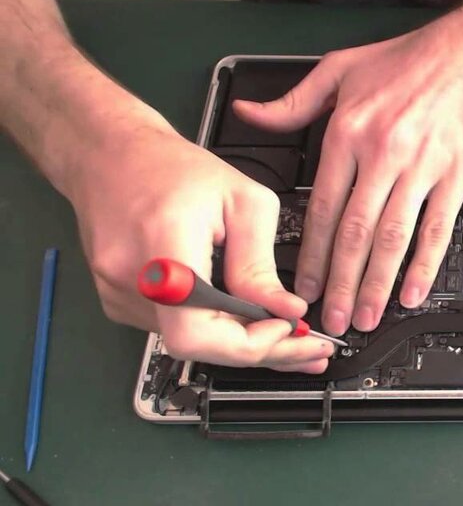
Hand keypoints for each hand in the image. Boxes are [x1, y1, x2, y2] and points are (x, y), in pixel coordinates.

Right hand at [65, 106, 332, 372]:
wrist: (113, 156)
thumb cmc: (174, 169)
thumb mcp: (244, 201)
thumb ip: (261, 263)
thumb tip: (286, 310)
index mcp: (164, 245)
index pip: (196, 332)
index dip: (247, 344)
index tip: (286, 329)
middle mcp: (132, 277)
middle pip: (198, 345)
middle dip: (260, 349)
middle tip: (307, 345)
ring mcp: (118, 293)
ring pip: (190, 340)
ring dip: (239, 337)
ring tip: (283, 327)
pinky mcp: (119, 300)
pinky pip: (175, 326)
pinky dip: (215, 325)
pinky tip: (242, 313)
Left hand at [234, 0, 462, 334]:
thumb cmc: (407, 60)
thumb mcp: (338, 68)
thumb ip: (291, 102)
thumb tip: (248, 113)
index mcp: (349, 132)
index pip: (324, 207)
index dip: (312, 254)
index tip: (304, 286)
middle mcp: (383, 153)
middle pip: (356, 232)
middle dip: (342, 282)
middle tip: (333, 318)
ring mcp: (422, 168)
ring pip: (394, 237)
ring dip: (378, 283)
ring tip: (367, 316)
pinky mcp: (456, 176)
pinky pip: (438, 228)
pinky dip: (425, 265)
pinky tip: (413, 290)